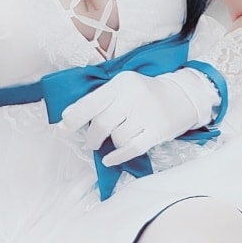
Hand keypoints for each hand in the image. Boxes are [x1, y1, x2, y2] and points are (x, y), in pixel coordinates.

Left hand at [58, 68, 220, 166]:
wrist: (182, 96)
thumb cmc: (145, 95)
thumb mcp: (123, 89)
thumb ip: (99, 101)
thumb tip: (67, 117)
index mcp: (120, 83)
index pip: (90, 103)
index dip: (72, 119)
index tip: (59, 131)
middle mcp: (133, 96)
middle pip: (101, 124)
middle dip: (91, 137)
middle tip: (91, 142)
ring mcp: (147, 114)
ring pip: (117, 138)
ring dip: (111, 144)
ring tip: (116, 140)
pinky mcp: (158, 131)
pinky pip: (131, 148)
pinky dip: (117, 157)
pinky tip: (110, 159)